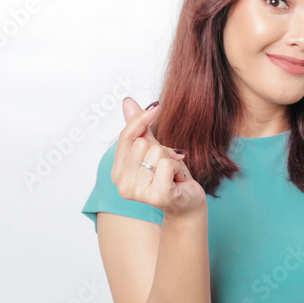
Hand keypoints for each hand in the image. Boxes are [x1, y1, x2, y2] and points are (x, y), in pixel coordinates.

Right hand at [111, 97, 206, 216]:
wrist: (187, 201)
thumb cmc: (169, 176)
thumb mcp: (153, 148)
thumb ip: (139, 127)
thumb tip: (127, 102)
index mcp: (117, 171)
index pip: (125, 136)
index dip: (141, 119)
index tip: (156, 107)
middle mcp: (122, 184)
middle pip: (143, 143)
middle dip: (161, 150)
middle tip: (166, 165)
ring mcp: (137, 192)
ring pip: (156, 153)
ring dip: (170, 160)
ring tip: (171, 174)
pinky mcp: (156, 196)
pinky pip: (166, 164)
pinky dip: (177, 168)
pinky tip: (176, 180)